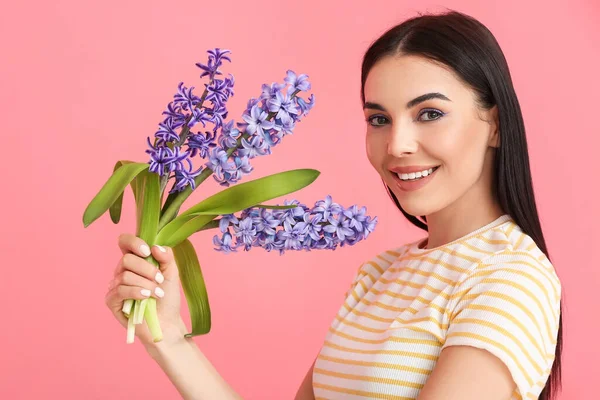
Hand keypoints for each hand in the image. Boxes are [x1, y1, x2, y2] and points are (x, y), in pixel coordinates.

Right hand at [105, 233, 185, 347]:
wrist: (166, 322)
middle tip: (160, 280)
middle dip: (147, 269)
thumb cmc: (167, 298)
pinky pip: (120, 290)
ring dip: (145, 284)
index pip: (125, 242)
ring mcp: (115, 286)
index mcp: (135, 261)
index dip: (133, 242)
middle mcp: (122, 271)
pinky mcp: (112, 301)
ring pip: (125, 276)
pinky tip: (146, 297)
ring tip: (157, 293)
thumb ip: (166, 257)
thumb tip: (154, 246)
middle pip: (126, 260)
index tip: (147, 251)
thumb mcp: (171, 273)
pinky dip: (136, 292)